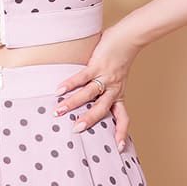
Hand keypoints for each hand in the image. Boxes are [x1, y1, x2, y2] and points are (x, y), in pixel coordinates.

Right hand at [53, 28, 141, 144]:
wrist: (128, 38)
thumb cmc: (120, 58)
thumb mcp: (117, 79)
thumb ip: (105, 90)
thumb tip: (89, 100)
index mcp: (118, 95)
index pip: (123, 117)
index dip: (121, 132)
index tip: (118, 147)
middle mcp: (112, 89)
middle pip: (101, 109)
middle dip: (88, 120)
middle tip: (75, 130)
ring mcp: (105, 78)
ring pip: (88, 94)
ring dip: (72, 103)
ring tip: (58, 111)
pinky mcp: (97, 65)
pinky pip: (82, 77)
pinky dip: (69, 84)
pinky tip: (58, 90)